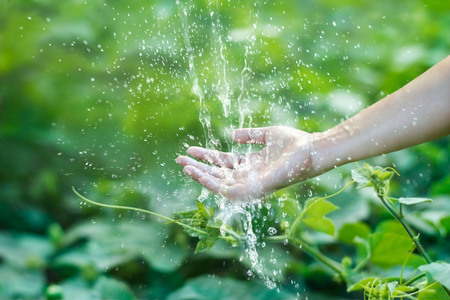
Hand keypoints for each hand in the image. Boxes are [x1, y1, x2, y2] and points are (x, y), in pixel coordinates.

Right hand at [176, 126, 317, 200]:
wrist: (311, 150)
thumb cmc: (294, 143)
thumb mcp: (267, 135)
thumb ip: (249, 135)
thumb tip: (230, 135)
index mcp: (251, 164)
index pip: (223, 162)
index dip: (206, 156)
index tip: (190, 149)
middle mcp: (249, 176)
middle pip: (218, 173)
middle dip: (198, 168)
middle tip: (178, 160)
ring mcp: (251, 183)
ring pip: (219, 183)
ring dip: (201, 177)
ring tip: (184, 167)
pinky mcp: (254, 188)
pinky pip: (228, 190)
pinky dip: (211, 183)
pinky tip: (198, 174)